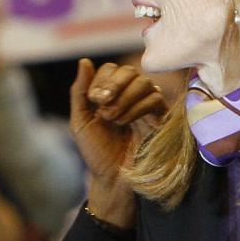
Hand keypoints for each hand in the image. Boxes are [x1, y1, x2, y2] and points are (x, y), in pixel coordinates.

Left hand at [70, 59, 165, 223]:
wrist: (112, 179)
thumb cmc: (96, 152)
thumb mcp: (80, 122)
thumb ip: (79, 92)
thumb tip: (84, 61)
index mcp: (110, 95)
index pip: (111, 69)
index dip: (102, 79)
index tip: (93, 100)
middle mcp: (129, 96)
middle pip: (129, 71)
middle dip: (114, 84)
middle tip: (102, 106)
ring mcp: (146, 106)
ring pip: (144, 82)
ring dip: (124, 97)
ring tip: (112, 118)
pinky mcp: (160, 118)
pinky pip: (155, 98)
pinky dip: (137, 107)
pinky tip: (125, 123)